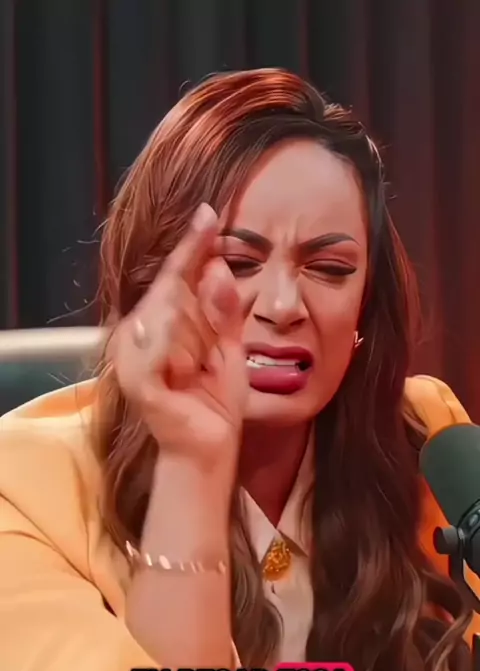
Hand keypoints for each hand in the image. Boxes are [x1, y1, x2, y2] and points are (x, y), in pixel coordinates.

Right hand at [112, 203, 246, 465]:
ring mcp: (131, 357)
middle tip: (213, 352)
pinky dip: (182, 348)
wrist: (210, 449)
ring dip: (199, 339)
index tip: (210, 213)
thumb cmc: (216, 399)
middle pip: (174, 290)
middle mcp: (136, 334)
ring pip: (171, 312)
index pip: (174, 275)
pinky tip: (191, 367)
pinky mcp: (138, 380)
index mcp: (156, 323)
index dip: (192, 245)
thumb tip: (219, 266)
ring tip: (200, 371)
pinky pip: (162, 346)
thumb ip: (224, 309)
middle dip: (206, 314)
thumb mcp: (229, 346)